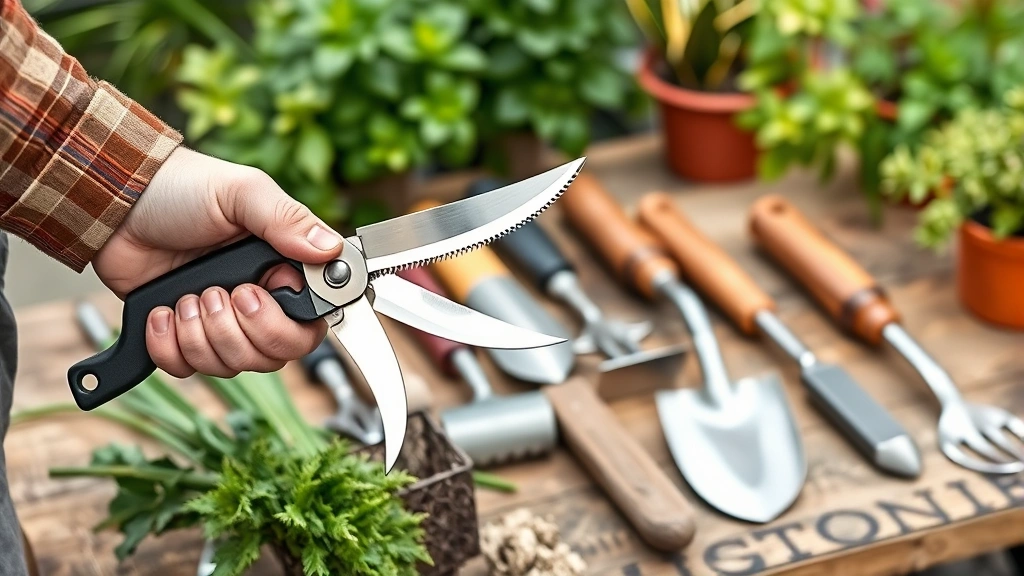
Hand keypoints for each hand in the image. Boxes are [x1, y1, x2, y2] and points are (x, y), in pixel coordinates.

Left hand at [93, 147, 341, 378]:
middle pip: (272, 357)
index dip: (280, 324)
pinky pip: (187, 368)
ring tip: (183, 297)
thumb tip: (331, 250)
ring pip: (229, 366)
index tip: (250, 294)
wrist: (118, 202)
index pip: (307, 327)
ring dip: (199, 335)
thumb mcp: (241, 194)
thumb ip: (287, 220)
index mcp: (282, 270)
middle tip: (214, 294)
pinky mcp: (182, 335)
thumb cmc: (183, 188)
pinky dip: (168, 346)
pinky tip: (160, 312)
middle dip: (235, 332)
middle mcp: (258, 301)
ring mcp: (220, 322)